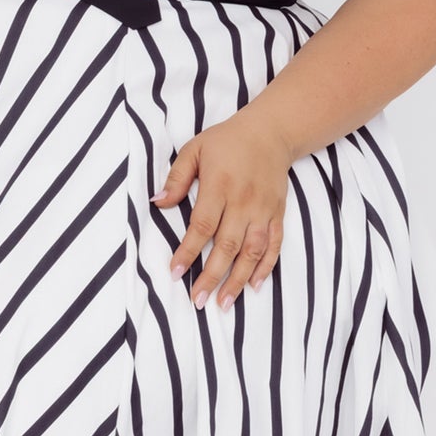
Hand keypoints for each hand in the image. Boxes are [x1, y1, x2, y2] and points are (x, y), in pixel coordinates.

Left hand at [151, 109, 293, 307]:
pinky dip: (265, 267)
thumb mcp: (194, 149)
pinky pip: (274, 245)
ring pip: (252, 252)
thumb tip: (158, 202)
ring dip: (238, 279)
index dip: (188, 252)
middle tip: (198, 300)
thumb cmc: (227, 141)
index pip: (202, 226)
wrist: (271, 131)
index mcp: (219, 186)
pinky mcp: (278, 213)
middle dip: (211, 276)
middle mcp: (243, 202)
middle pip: (227, 246)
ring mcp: (263, 210)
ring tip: (223, 303)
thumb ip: (176, 178)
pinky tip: (254, 286)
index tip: (174, 272)